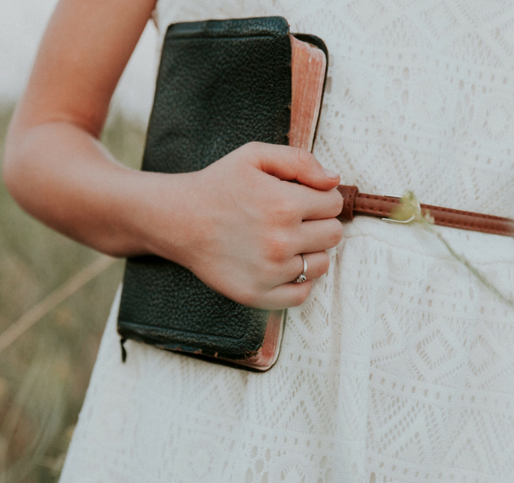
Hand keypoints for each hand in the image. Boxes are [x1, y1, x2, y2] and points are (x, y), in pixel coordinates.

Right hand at [146, 142, 343, 309]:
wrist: (179, 219)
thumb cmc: (218, 185)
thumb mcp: (255, 156)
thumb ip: (301, 161)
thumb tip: (334, 181)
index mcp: (285, 205)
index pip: (334, 205)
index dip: (321, 199)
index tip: (302, 199)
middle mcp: (280, 241)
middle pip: (333, 235)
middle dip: (319, 224)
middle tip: (294, 220)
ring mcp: (270, 272)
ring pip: (321, 265)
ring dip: (310, 252)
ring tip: (286, 242)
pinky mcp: (258, 294)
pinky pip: (301, 294)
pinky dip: (298, 281)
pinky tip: (282, 266)